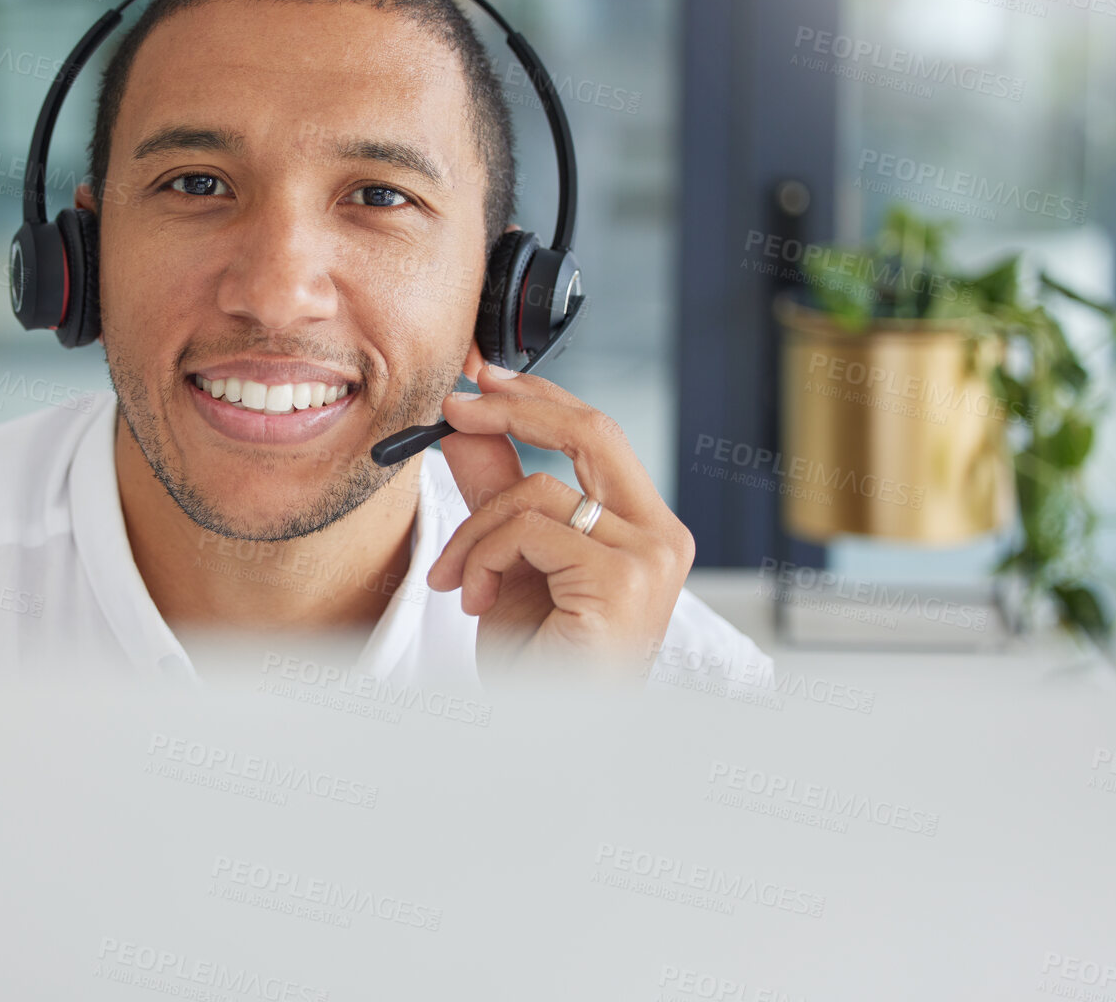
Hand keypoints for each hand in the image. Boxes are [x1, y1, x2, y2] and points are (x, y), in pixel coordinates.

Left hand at [424, 362, 694, 680]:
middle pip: (592, 430)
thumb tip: (466, 425)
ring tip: (456, 581)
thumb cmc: (537, 662)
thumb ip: (496, 490)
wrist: (545, 737)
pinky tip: (474, 599)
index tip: (482, 378)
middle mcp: (661, 537)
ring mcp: (650, 558)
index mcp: (644, 529)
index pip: (599, 435)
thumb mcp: (508, 561)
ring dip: (474, 531)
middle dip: (515, 407)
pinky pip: (527, 530)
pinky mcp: (623, 579)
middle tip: (454, 406)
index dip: (538, 396)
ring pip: (539, 488)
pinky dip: (482, 558)